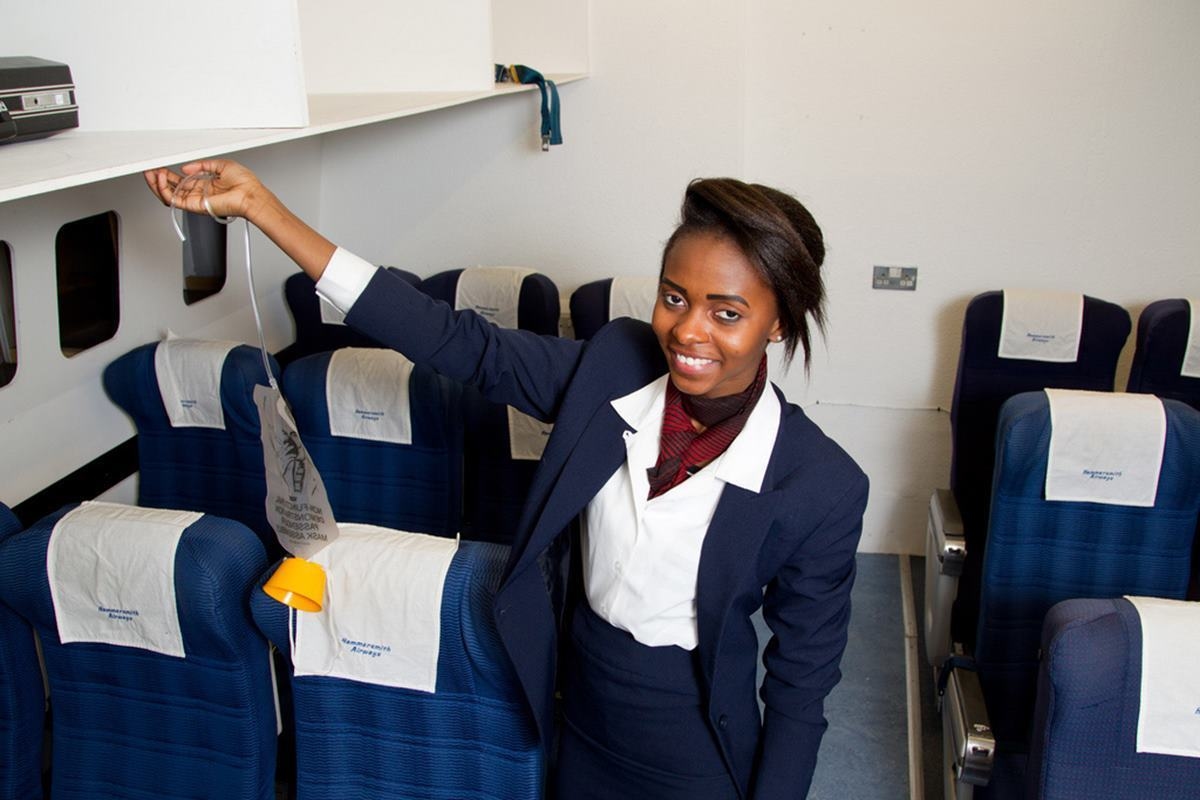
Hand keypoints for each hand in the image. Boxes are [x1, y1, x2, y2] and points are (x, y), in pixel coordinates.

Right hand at [143, 159, 268, 221]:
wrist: (251, 194)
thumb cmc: (244, 183)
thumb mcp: (220, 165)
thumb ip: (201, 165)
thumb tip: (185, 168)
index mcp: (203, 184)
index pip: (179, 180)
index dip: (167, 174)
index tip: (159, 166)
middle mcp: (198, 193)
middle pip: (171, 188)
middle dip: (157, 179)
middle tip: (149, 170)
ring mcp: (196, 200)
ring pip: (169, 195)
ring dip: (157, 184)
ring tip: (152, 174)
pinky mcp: (196, 206)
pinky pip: (175, 200)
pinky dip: (165, 190)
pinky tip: (161, 179)